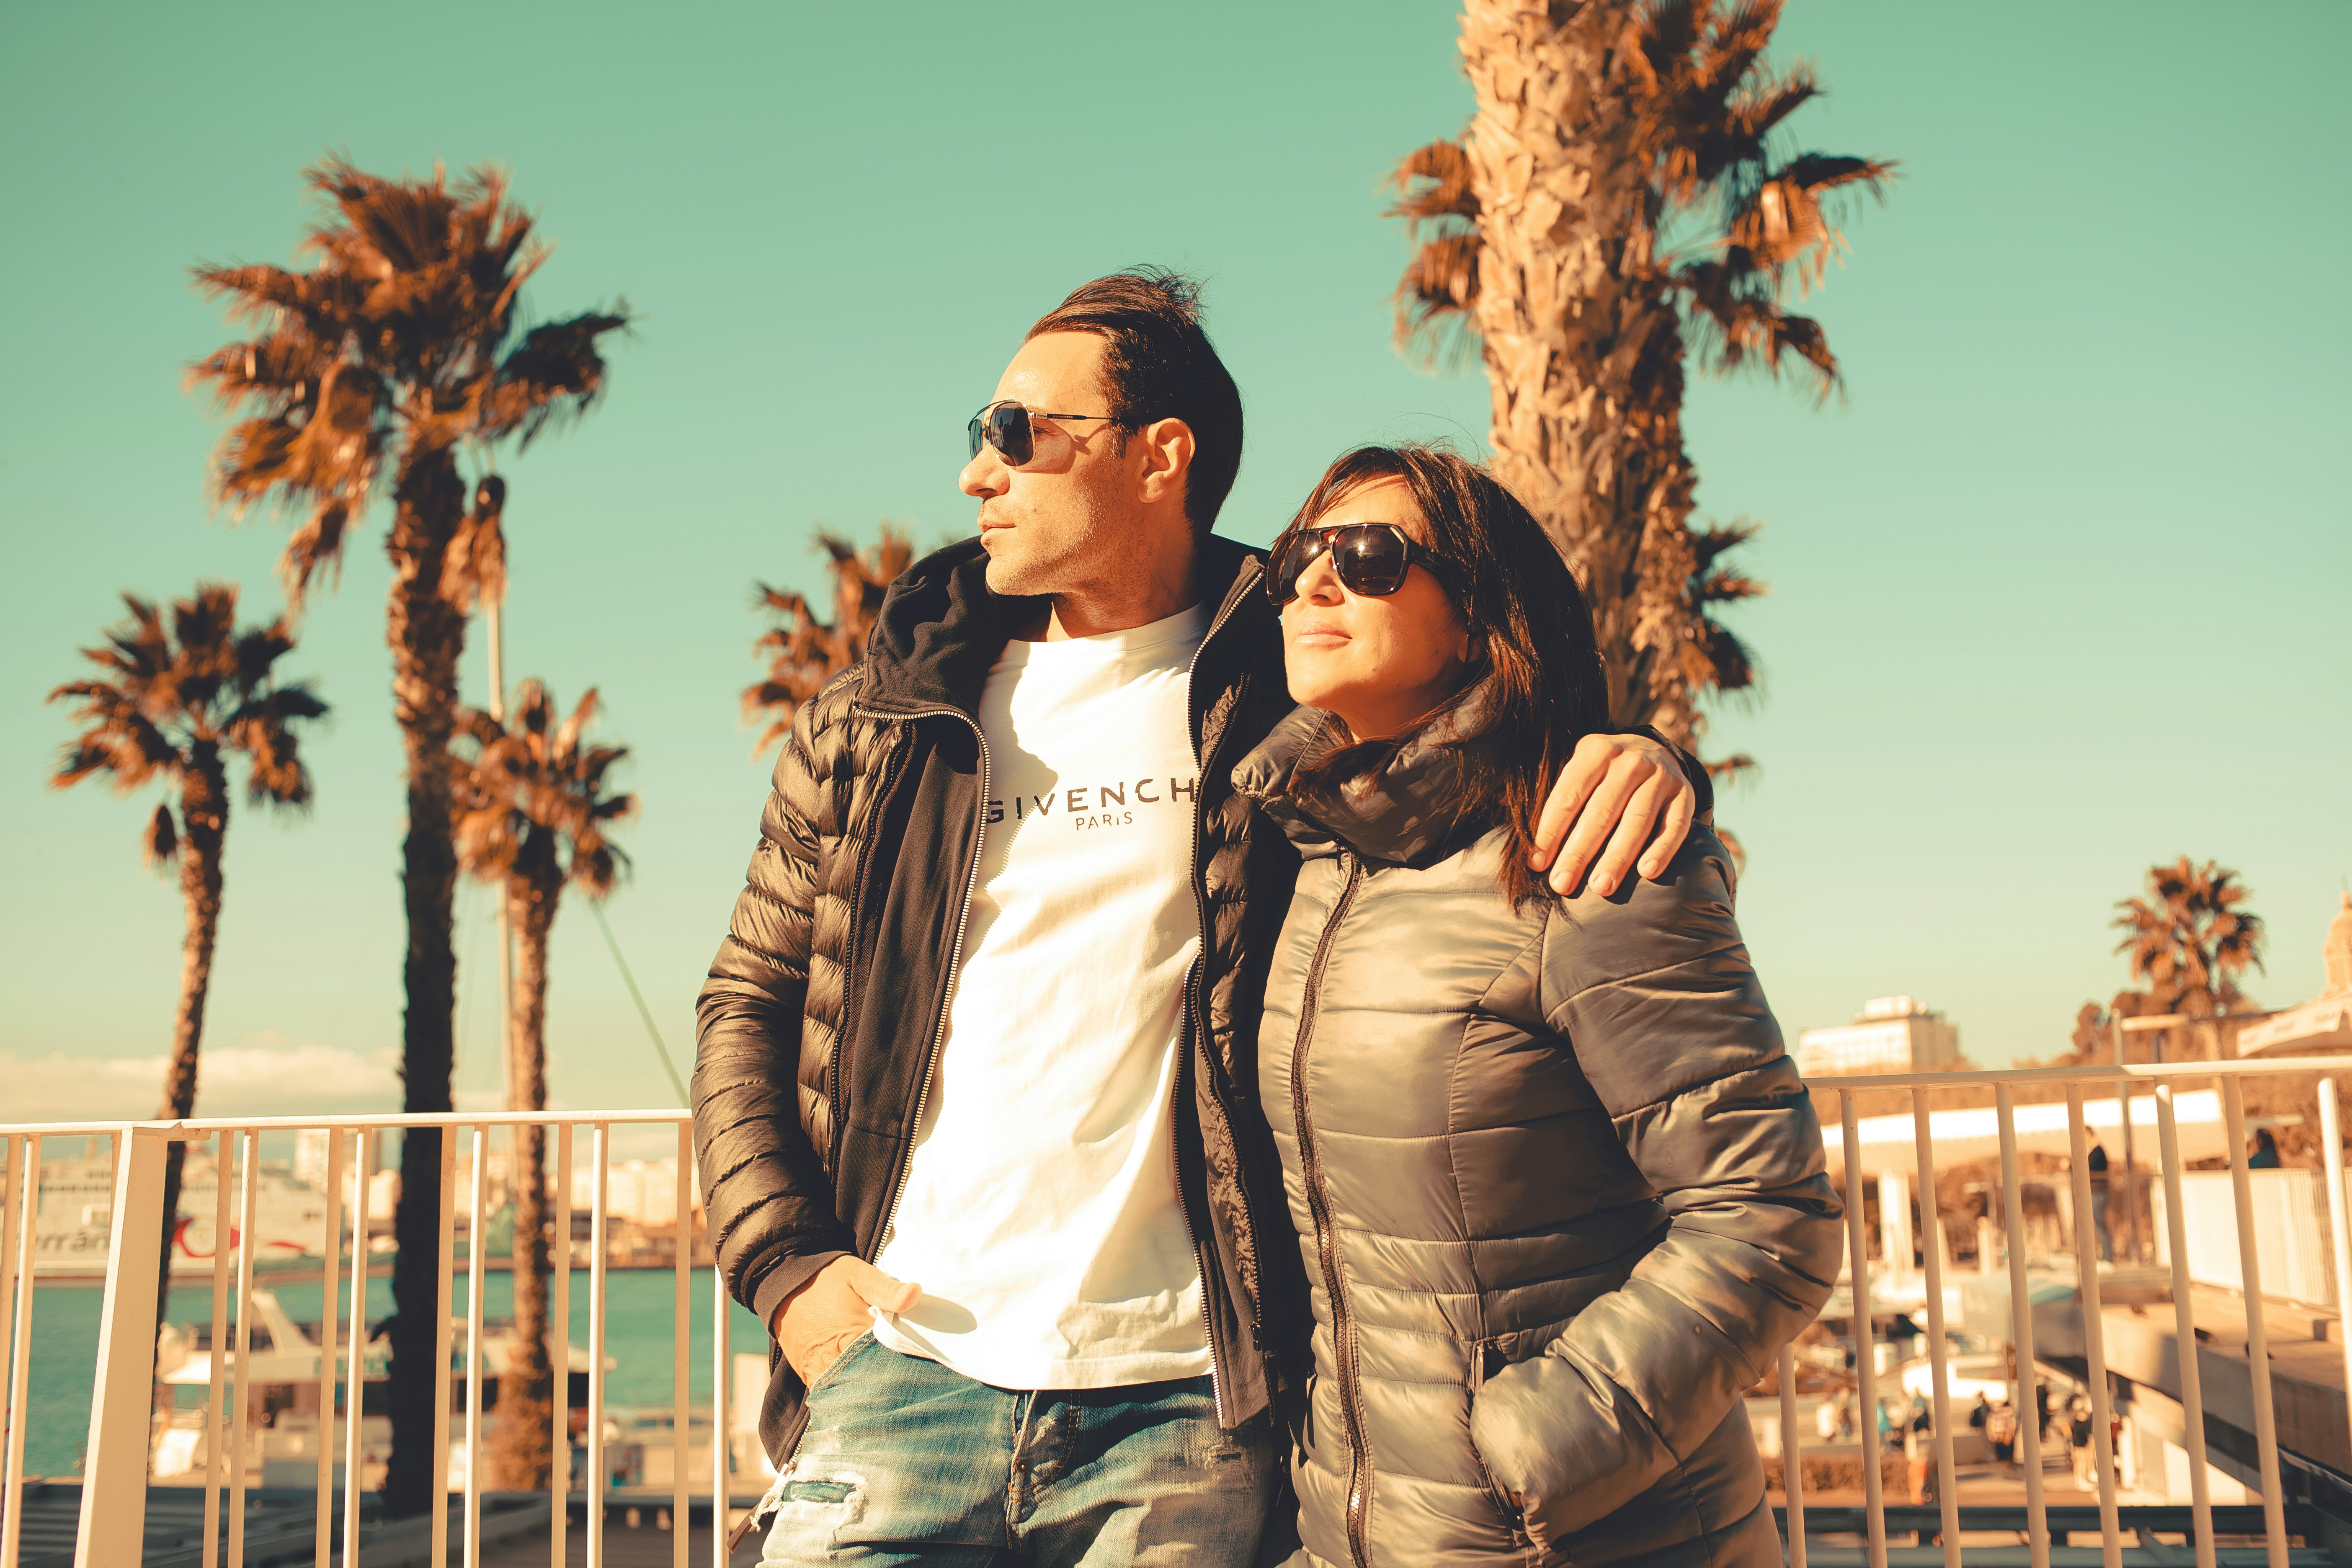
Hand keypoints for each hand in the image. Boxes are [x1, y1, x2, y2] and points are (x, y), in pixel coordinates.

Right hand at [771, 1256, 918, 1386]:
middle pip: (873, 1386)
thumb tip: (915, 1293)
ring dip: (869, 1394)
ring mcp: (820, 1373)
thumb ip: (887, 1288)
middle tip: (908, 1384)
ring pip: (852, 1396)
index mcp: (854, 1336)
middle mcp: (835, 1361)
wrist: (784, 1285)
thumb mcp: (859, 1275)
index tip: (922, 1366)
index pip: (891, 1364)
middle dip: (891, 1385)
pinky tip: (862, 1391)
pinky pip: (833, 1397)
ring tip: (887, 1391)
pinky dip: (848, 1396)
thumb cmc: (827, 1279)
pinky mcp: (810, 1378)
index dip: (908, 1366)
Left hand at [1529, 732, 1697, 896]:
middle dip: (1579, 852)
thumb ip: (1559, 797)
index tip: (1537, 864)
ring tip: (1600, 888)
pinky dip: (1662, 849)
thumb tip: (1530, 846)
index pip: (1568, 797)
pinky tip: (1648, 873)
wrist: (1654, 750)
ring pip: (1637, 821)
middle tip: (1562, 884)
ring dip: (1617, 857)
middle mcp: (1630, 761)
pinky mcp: (1685, 794)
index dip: (1551, 832)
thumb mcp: (1580, 768)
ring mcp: (1661, 776)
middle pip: (1601, 813)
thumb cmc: (1603, 773)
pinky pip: (1675, 826)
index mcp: (1595, 751)